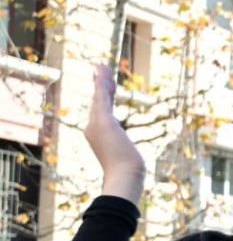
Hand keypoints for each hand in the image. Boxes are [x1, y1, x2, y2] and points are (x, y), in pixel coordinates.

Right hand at [86, 64, 144, 202]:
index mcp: (96, 134)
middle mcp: (92, 127)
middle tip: (100, 68)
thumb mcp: (124, 157)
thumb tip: (132, 160)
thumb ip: (124, 152)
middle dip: (100, 84)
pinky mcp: (103, 121)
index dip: (102, 96)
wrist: (124, 174)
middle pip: (98, 100)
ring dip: (101, 80)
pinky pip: (102, 98)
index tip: (105, 85)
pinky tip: (103, 75)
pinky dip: (102, 85)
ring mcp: (96, 123)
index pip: (100, 110)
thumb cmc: (126, 169)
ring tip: (102, 65)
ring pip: (99, 97)